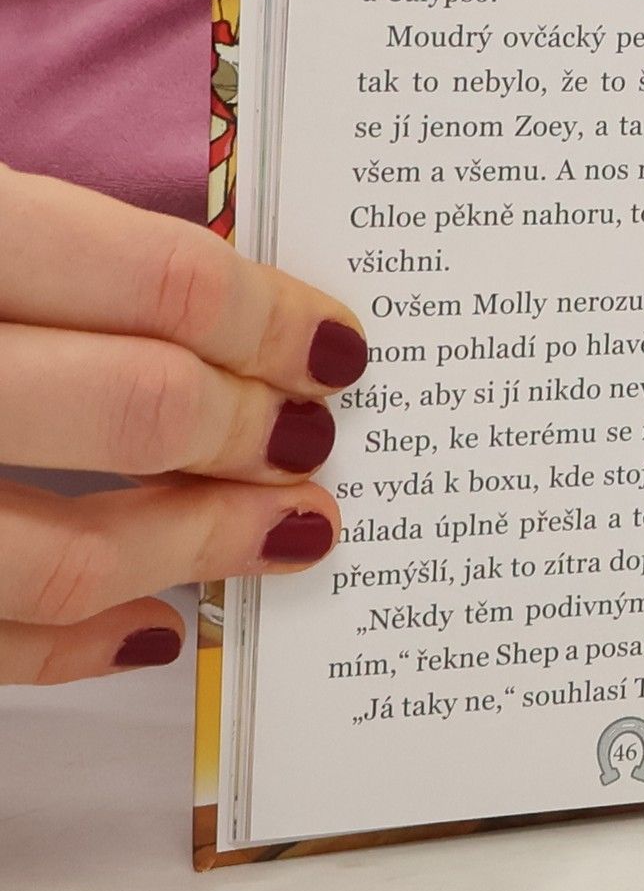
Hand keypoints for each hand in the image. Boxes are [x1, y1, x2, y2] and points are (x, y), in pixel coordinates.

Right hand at [0, 164, 362, 683]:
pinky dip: (71, 646)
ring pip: (58, 556)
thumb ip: (57, 244)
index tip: (340, 351)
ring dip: (196, 549)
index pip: (159, 282)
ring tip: (289, 535)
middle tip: (317, 443)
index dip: (272, 324)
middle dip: (254, 431)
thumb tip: (224, 297)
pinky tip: (155, 627)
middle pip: (138, 407)